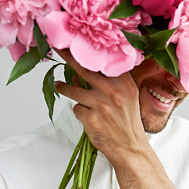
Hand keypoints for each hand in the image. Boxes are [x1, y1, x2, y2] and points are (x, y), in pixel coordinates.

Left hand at [53, 49, 149, 167]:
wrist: (130, 147)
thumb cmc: (127, 122)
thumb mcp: (126, 97)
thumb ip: (108, 83)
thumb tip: (81, 73)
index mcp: (124, 82)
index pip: (102, 61)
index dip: (87, 51)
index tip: (76, 40)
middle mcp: (113, 90)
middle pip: (84, 68)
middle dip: (68, 56)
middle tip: (57, 46)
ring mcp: (101, 104)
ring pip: (73, 90)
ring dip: (64, 88)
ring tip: (60, 86)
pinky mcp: (90, 118)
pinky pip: (76, 109)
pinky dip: (79, 112)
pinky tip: (88, 117)